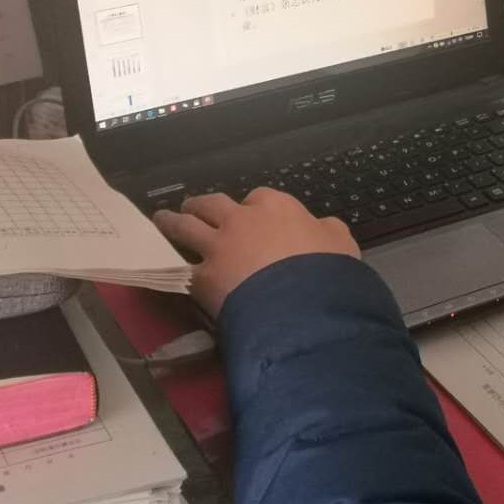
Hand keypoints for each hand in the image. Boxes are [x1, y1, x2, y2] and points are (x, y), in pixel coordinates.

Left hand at [153, 188, 359, 317]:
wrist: (302, 306)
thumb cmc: (327, 271)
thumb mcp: (340, 241)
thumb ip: (326, 230)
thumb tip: (321, 228)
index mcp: (276, 206)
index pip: (259, 197)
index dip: (254, 206)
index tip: (253, 217)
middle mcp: (241, 220)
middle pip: (213, 204)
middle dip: (202, 205)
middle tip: (193, 207)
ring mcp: (218, 247)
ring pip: (187, 226)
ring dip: (172, 222)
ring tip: (162, 220)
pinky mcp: (203, 278)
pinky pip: (180, 268)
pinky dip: (171, 265)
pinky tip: (163, 266)